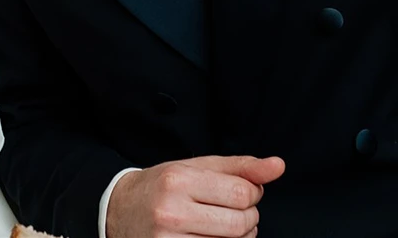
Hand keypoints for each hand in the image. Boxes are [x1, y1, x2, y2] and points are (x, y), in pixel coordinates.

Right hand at [106, 155, 284, 237]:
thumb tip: (278, 165)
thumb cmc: (161, 186)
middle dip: (249, 217)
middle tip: (236, 211)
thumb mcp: (195, 167)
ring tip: (222, 224)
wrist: (119, 210)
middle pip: (241, 222)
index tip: (243, 191)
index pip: (242, 192)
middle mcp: (172, 211)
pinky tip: (212, 237)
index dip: (252, 193)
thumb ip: (239, 167)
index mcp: (179, 180)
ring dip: (239, 235)